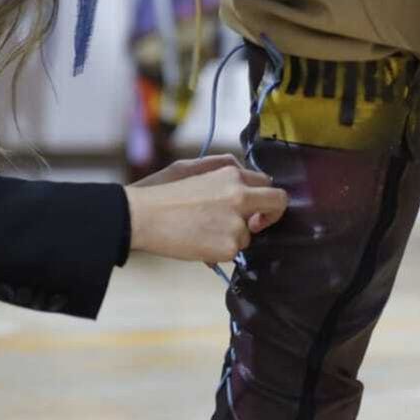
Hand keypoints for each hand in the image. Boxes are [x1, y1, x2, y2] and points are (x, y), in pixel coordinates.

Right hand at [124, 156, 287, 262]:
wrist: (141, 217)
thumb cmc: (161, 192)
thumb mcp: (191, 167)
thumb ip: (222, 169)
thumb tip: (243, 177)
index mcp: (231, 174)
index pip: (266, 183)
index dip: (261, 196)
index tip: (254, 207)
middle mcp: (240, 196)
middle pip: (277, 203)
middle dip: (272, 214)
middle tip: (256, 224)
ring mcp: (237, 223)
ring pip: (249, 234)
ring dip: (231, 237)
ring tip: (201, 233)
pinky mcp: (229, 247)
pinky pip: (234, 253)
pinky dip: (219, 252)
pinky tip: (197, 244)